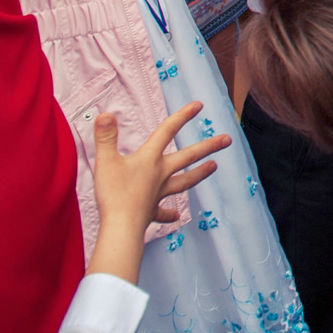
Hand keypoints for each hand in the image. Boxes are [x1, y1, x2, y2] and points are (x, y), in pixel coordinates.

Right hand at [88, 102, 227, 277]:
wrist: (121, 227)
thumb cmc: (114, 194)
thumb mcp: (106, 161)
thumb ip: (106, 137)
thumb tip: (105, 114)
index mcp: (149, 159)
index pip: (167, 131)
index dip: (182, 116)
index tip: (199, 105)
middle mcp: (159, 174)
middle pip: (188, 157)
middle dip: (208, 146)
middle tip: (227, 140)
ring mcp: (158, 193)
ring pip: (184, 181)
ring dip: (199, 174)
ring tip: (214, 167)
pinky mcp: (151, 212)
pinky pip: (163, 213)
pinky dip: (169, 214)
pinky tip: (176, 217)